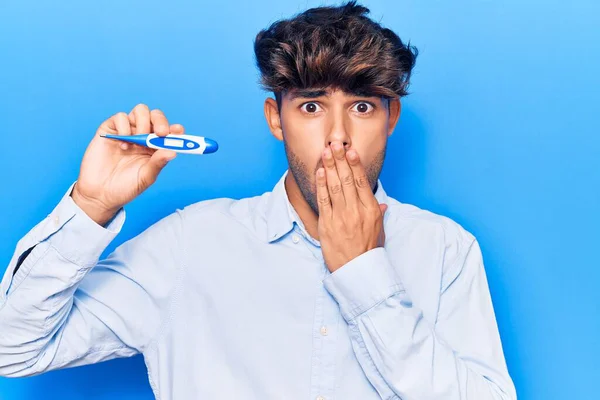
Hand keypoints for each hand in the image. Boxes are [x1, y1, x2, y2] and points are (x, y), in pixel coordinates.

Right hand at [71, 103, 182, 225]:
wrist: (99, 194)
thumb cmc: (125, 187)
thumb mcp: (146, 177)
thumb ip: (158, 163)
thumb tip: (173, 152)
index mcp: (155, 147)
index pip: (169, 132)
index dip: (175, 129)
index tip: (178, 131)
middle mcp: (143, 136)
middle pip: (155, 116)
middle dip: (160, 121)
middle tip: (161, 133)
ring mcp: (127, 131)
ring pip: (140, 111)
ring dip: (143, 122)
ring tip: (137, 141)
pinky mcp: (110, 130)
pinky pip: (120, 117)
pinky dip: (124, 126)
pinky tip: (122, 143)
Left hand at [316, 141, 387, 272]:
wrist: (358, 271)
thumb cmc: (369, 251)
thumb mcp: (379, 231)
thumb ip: (378, 213)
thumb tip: (380, 203)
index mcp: (371, 210)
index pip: (361, 182)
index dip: (355, 164)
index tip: (350, 150)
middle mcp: (356, 210)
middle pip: (347, 179)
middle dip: (340, 159)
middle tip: (335, 143)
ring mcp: (341, 217)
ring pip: (335, 186)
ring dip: (330, 166)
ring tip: (326, 152)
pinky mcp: (327, 224)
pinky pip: (323, 200)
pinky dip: (321, 184)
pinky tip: (320, 171)